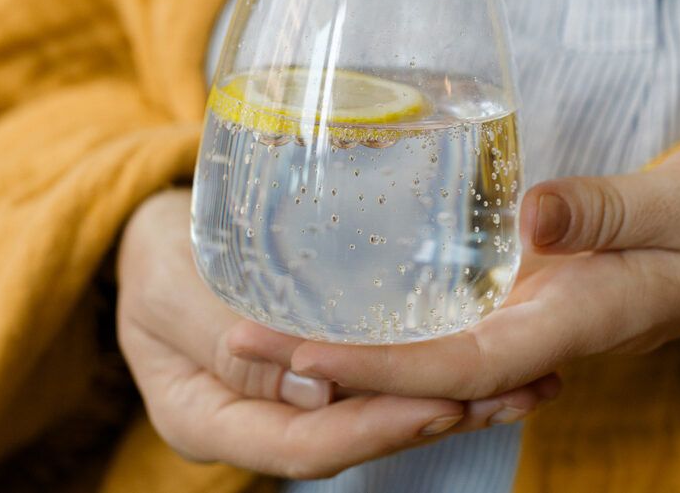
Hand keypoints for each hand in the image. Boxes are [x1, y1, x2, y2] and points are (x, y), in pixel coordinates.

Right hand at [116, 189, 558, 478]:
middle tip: (516, 395)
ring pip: (376, 411)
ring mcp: (286, 400)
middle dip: (437, 419)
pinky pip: (376, 378)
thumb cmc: (149, 253)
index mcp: (210, 421)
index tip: (442, 405)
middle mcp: (257, 423)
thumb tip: (317, 391)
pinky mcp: (315, 368)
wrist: (147, 234)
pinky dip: (432, 369)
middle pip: (356, 436)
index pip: (306, 445)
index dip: (377, 429)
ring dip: (454, 401)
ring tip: (532, 385)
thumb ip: (227, 342)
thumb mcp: (171, 291)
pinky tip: (491, 361)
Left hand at [230, 143, 679, 405]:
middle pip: (423, 369)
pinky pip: (454, 321)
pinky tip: (343, 302)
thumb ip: (619, 210)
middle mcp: (546, 328)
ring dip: (348, 347)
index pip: (456, 362)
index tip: (291, 356)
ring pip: (429, 351)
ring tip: (258, 329)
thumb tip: (530, 220)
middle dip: (331, 364)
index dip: (372, 367)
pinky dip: (392, 322)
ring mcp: (540, 314)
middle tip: (230, 339)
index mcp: (578, 319)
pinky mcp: (540, 290)